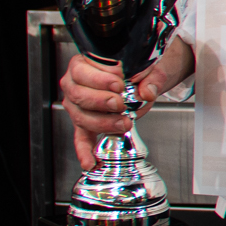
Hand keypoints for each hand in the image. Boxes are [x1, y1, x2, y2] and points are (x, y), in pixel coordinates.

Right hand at [59, 36, 193, 172]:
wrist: (142, 74)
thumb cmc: (136, 67)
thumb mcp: (148, 66)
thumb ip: (150, 77)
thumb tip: (147, 92)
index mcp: (84, 63)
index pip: (83, 72)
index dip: (99, 79)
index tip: (118, 84)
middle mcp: (75, 84)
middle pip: (79, 96)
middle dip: (101, 102)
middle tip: (120, 104)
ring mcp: (78, 105)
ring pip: (81, 117)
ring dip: (102, 122)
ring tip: (122, 122)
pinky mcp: (85, 122)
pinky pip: (81, 137)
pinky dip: (84, 150)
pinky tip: (89, 162)